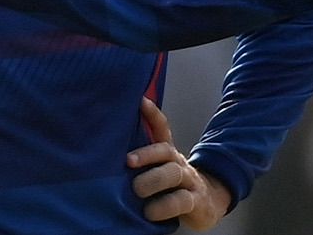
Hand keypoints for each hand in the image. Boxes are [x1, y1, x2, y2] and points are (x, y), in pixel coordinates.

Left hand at [126, 97, 231, 230]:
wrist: (208, 203)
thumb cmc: (171, 186)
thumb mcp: (157, 169)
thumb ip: (140, 161)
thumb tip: (105, 152)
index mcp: (168, 153)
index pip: (162, 128)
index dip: (152, 114)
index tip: (140, 101)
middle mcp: (178, 162)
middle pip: (165, 152)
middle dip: (147, 154)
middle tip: (128, 161)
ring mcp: (188, 181)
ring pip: (173, 174)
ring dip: (154, 180)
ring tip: (137, 189)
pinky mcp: (195, 202)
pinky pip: (181, 201)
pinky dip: (164, 206)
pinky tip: (150, 212)